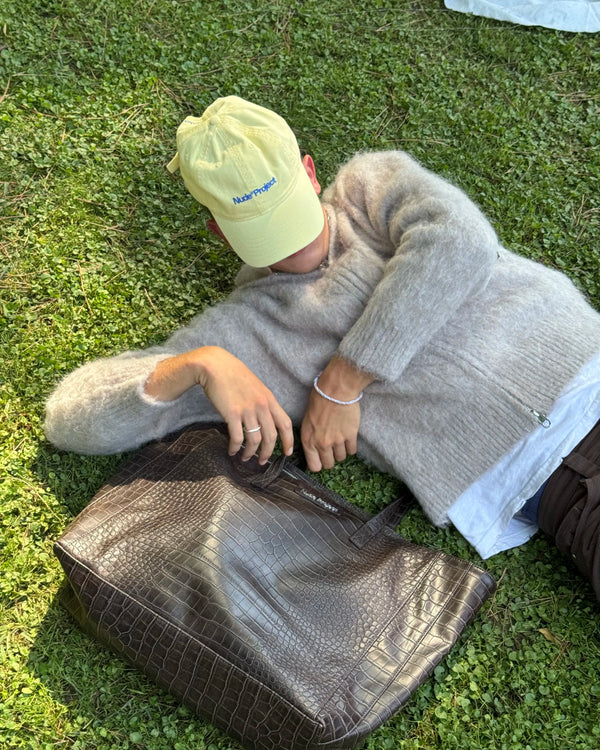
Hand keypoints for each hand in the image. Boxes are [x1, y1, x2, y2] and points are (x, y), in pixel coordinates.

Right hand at [144, 347, 292, 463]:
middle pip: (271, 436)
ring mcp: (247, 410)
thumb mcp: (256, 387)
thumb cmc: (234, 375)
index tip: (287, 453)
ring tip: (245, 458)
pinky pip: (237, 437)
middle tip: (262, 461)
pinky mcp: (232, 414)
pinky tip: (232, 451)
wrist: (216, 366)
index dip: (288, 441)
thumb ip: (263, 403)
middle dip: (267, 453)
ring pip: (255, 440)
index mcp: (270, 399)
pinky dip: (235, 448)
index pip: (285, 424)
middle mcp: (262, 406)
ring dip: (250, 453)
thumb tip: (266, 420)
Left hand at [300, 357, 373, 471]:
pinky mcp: (350, 435)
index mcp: (308, 440)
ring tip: (341, 440)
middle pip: (329, 464)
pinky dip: (351, 446)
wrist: (335, 389)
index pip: (314, 466)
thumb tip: (315, 449)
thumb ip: (310, 437)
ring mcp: (337, 440)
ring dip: (341, 452)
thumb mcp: (307, 420)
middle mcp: (322, 443)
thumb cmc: (319, 400)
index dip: (318, 464)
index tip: (321, 460)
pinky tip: (349, 438)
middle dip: (331, 459)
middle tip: (332, 450)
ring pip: (341, 458)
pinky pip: (352, 451)